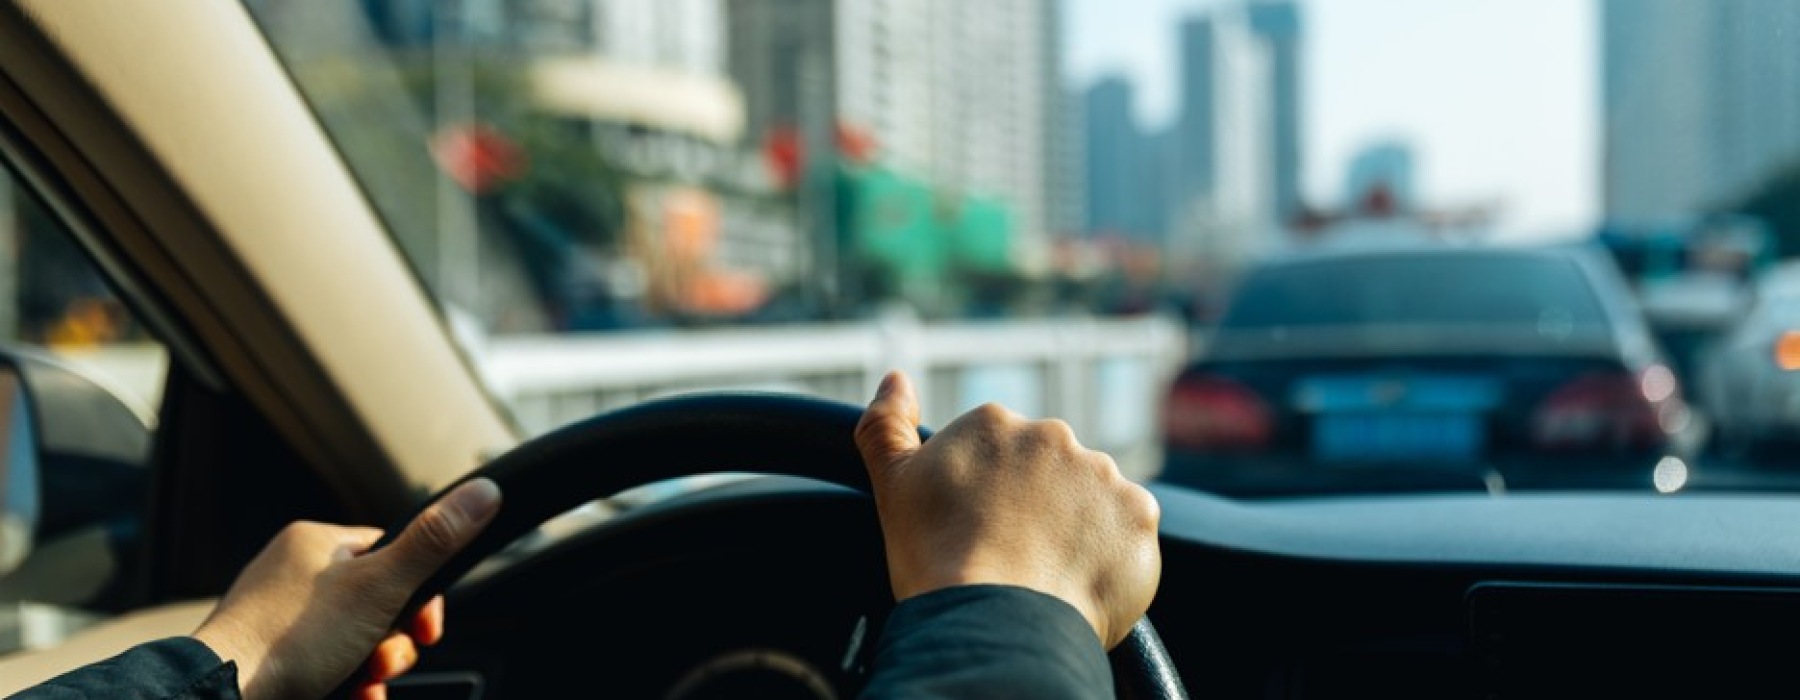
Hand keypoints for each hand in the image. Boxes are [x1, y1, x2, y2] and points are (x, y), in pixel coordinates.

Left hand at [192, 478, 501, 699]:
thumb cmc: (292, 640)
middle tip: (386, 662)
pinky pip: (323, 664)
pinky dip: (343, 683)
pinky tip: (348, 697)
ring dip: (371, 669)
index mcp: (314, 543)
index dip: (420, 595)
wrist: (219, 698)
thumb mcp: (380, 587)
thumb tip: (486, 490)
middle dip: (393, 642)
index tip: (427, 630)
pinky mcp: (267, 656)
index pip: (392, 553)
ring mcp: (275, 617)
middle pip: (375, 602)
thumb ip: (435, 542)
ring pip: (351, 639)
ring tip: (362, 686)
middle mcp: (290, 573)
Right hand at [854, 371, 1161, 648]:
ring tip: (1046, 575)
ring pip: (1092, 500)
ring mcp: (1101, 473)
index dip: (991, 499)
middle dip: (1039, 508)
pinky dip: (1112, 556)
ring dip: (1078, 529)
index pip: (1000, 456)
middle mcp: (1054, 436)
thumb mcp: (894, 486)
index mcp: (994, 424)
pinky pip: (1129, 532)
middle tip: (1014, 556)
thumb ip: (886, 425)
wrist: (994, 620)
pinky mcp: (1138, 514)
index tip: (980, 532)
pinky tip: (1078, 583)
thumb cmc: (937, 557)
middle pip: (1050, 473)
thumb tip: (895, 379)